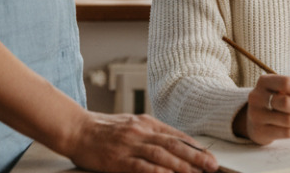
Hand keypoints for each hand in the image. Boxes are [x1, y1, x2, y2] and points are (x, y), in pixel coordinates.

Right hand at [65, 111, 216, 172]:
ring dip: (182, 165)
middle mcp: (141, 132)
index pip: (176, 135)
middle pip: (174, 144)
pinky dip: (157, 171)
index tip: (209, 155)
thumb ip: (150, 133)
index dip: (194, 146)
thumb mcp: (130, 124)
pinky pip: (141, 166)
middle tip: (212, 165)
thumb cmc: (103, 129)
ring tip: (197, 172)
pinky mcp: (118, 159)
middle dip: (196, 156)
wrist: (76, 129)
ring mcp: (130, 145)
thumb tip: (172, 142)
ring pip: (162, 155)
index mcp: (146, 123)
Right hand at [236, 74, 289, 144]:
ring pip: (288, 120)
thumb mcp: (286, 90)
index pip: (287, 83)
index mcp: (265, 81)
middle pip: (287, 102)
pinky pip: (286, 133)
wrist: (254, 120)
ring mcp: (256, 115)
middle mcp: (257, 96)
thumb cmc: (275, 101)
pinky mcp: (260, 131)